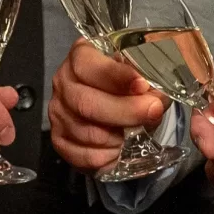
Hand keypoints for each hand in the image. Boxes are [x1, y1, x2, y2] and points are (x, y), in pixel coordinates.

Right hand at [50, 37, 162, 172]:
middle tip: (153, 112)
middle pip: (86, 102)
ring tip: (134, 133)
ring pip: (87, 133)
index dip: (116, 76)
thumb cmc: (129, 86)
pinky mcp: (59, 140)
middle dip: (124, 111)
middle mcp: (62, 82)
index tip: (142, 85)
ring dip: (118, 137)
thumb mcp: (139, 73)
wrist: (116, 106)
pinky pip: (84, 156)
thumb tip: (156, 99)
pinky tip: (118, 148)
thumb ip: (147, 80)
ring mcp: (57, 112)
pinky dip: (107, 156)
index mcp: (80, 56)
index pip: (87, 64)